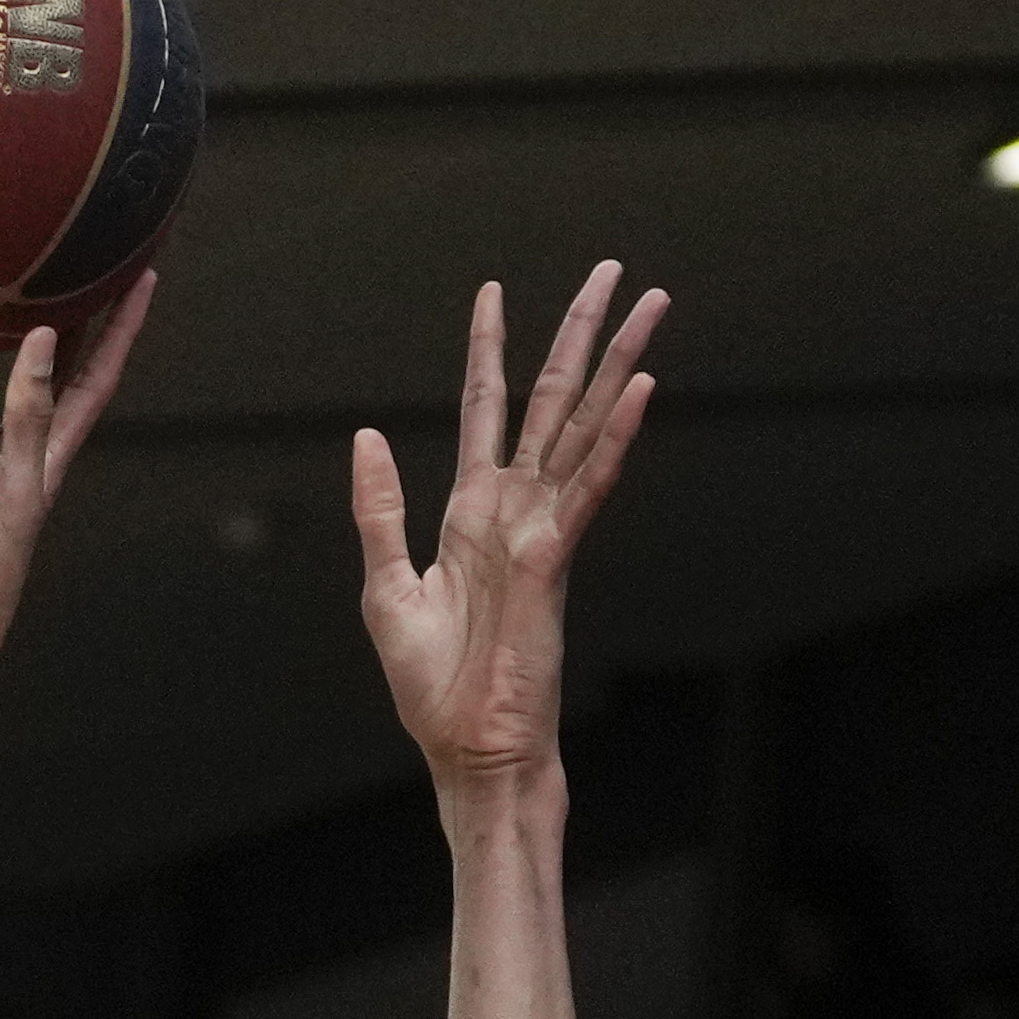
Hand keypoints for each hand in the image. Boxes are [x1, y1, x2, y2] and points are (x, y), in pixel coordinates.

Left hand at [352, 261, 664, 797]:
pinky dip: (615, 437)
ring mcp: (543, 528)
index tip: (492, 292)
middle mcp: (516, 508)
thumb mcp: (385, 587)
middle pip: (552, 400)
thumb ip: (379, 511)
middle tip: (613, 269)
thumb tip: (366, 436)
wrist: (469, 749)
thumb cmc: (433, 685)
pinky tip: (640, 389)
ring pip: (585, 426)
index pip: (486, 410)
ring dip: (619, 363)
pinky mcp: (555, 558)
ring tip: (652, 305)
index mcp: (472, 513)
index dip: (488, 351)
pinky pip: (589, 485)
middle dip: (580, 332)